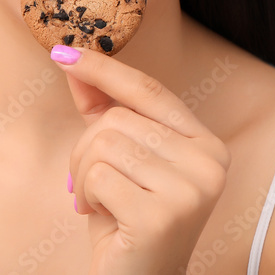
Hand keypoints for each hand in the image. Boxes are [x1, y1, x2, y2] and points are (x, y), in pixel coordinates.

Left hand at [51, 45, 230, 274]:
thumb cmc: (127, 222)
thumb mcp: (119, 160)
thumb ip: (103, 110)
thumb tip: (73, 59)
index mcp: (206, 144)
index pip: (150, 91)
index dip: (105, 69)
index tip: (64, 52)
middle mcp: (210, 163)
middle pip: (119, 119)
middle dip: (86, 149)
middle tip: (89, 185)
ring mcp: (190, 190)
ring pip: (106, 144)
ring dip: (83, 175)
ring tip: (97, 202)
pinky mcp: (163, 215)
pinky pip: (99, 175)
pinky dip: (86, 194)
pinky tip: (101, 217)